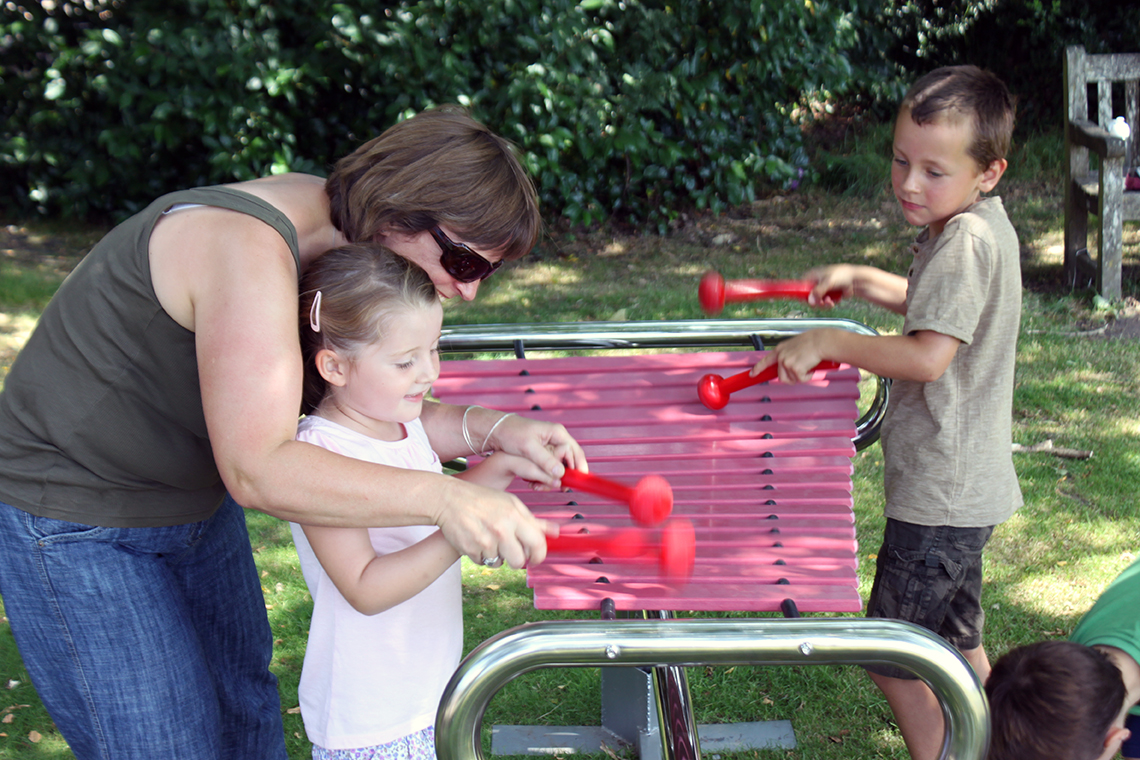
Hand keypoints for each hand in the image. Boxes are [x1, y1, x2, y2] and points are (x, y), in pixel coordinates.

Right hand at [435, 478, 557, 568]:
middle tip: (512, 552)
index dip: (539, 555)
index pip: (537, 544)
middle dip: (517, 560)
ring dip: (497, 557)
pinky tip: (478, 540)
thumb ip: (532, 520)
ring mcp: (485, 540)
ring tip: (491, 541)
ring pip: (500, 563)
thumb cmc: (483, 500)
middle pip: (519, 561)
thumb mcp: (511, 504)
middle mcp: (502, 529)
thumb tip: (555, 532)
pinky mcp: (470, 549)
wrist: (450, 499)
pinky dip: (482, 555)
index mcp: (515, 516)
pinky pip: (483, 562)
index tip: (536, 557)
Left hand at [486, 414, 587, 485]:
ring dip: (552, 478)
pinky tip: (534, 482)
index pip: (576, 452)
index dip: (580, 469)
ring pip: (559, 466)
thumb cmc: (511, 433)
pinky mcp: (543, 453)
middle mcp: (556, 439)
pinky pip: (549, 467)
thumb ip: (545, 460)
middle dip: (565, 476)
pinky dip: (544, 476)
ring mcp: (550, 446)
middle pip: (570, 461)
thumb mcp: (528, 448)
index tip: (578, 483)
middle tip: (560, 489)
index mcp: (557, 433)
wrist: (496, 431)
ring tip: (539, 486)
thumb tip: (561, 474)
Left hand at [751, 329, 835, 384]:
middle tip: (801, 372)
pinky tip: (812, 367)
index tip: (752, 374)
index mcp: (780, 349)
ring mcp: (787, 362)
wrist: (821, 341)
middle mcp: (781, 356)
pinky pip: (801, 379)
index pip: (765, 361)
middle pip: (780, 376)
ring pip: (790, 380)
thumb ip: (789, 355)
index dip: (758, 369)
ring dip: (800, 377)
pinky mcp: (795, 369)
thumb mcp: (795, 346)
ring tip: (808, 367)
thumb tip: (789, 366)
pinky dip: (808, 376)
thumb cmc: (813, 342)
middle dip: (791, 378)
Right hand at [803, 265, 855, 306]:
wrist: (855, 279)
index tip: (805, 301)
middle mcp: (815, 283)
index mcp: (812, 276)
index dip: (801, 294)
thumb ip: (818, 292)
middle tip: (822, 302)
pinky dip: (829, 304)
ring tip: (831, 301)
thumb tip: (810, 301)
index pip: (800, 287)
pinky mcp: (828, 296)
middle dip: (816, 302)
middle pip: (808, 297)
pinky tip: (834, 300)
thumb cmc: (842, 275)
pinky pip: (824, 304)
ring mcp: (822, 290)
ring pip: (816, 302)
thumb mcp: (828, 282)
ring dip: (823, 304)